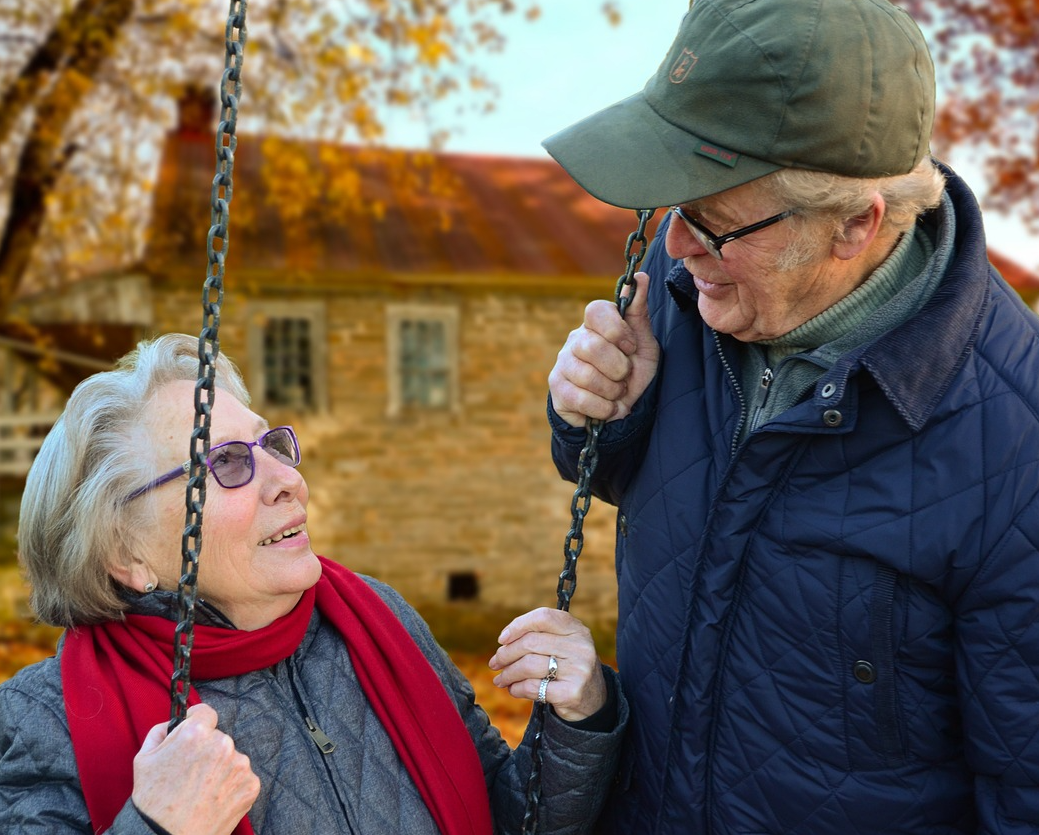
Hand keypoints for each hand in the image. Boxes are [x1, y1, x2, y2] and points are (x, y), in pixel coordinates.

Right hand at [132, 703, 259, 834]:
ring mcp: (240, 765)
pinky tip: (214, 799)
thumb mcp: (144, 759)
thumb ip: (161, 731)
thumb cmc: (153, 800)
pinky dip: (231, 785)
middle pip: (218, 738)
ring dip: (221, 768)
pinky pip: (241, 777)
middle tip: (192, 773)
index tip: (195, 732)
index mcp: (196, 733)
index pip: (206, 713)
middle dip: (207, 750)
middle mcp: (223, 744)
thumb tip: (174, 722)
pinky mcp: (251, 785)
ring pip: (231, 758)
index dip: (197, 721)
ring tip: (202, 790)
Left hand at [489, 607, 606, 721]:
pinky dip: (517, 689)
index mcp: (577, 629)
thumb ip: (540, 636)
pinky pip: (533, 687)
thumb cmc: (568, 667)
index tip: (502, 639)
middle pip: (530, 643)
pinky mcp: (571, 693)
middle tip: (495, 663)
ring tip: (501, 679)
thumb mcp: (563, 644)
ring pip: (528, 665)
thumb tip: (504, 641)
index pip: (543, 617)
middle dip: (506, 654)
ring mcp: (578, 670)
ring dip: (508, 673)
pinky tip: (513, 689)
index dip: (518, 625)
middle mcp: (580, 647)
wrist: (594, 700)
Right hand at [548, 270, 659, 426]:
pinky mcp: (557, 388)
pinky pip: (580, 398)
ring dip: (612, 391)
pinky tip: (607, 407)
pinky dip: (603, 408)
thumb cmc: (632, 373)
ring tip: (616, 393)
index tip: (631, 348)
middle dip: (619, 369)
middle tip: (624, 376)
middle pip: (593, 347)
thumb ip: (639, 312)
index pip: (595, 310)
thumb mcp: (644, 344)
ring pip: (587, 376)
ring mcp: (562, 363)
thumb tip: (640, 276)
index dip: (617, 331)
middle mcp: (575, 339)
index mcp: (596, 324)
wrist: (620, 410)